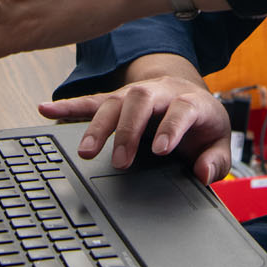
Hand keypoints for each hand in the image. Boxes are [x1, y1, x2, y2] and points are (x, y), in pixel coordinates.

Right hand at [39, 67, 232, 183]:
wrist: (188, 96)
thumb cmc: (202, 123)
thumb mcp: (219, 142)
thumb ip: (216, 161)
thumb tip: (201, 173)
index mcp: (189, 101)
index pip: (180, 109)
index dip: (170, 127)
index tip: (160, 150)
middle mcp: (160, 92)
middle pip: (140, 100)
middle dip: (128, 129)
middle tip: (121, 161)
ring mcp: (136, 94)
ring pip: (113, 102)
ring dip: (98, 125)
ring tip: (86, 152)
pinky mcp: (117, 100)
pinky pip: (90, 101)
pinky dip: (68, 106)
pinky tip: (46, 110)